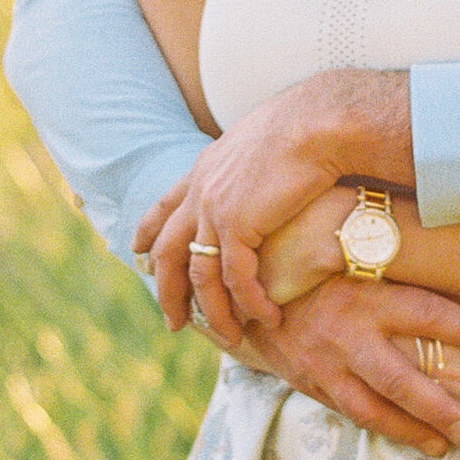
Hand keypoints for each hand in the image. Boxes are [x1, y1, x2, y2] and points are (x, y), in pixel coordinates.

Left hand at [133, 68, 409, 339]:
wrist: (321, 122)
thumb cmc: (309, 127)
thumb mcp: (265, 144)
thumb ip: (252, 166)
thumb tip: (266, 175)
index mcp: (206, 167)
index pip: (165, 204)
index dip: (148, 230)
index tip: (138, 251)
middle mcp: (201, 189)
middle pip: (168, 250)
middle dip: (167, 291)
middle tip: (172, 322)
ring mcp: (214, 209)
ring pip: (200, 276)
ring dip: (214, 312)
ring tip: (230, 337)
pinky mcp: (237, 226)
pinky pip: (236, 279)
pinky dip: (251, 303)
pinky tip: (268, 316)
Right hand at [239, 279, 459, 458]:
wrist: (257, 287)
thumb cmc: (327, 265)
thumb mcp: (361, 254)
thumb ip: (406, 264)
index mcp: (367, 292)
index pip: (424, 311)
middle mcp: (347, 332)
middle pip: (398, 378)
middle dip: (436, 407)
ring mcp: (326, 365)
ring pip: (372, 409)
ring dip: (410, 431)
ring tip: (444, 445)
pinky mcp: (312, 384)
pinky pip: (350, 413)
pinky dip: (381, 427)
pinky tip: (407, 437)